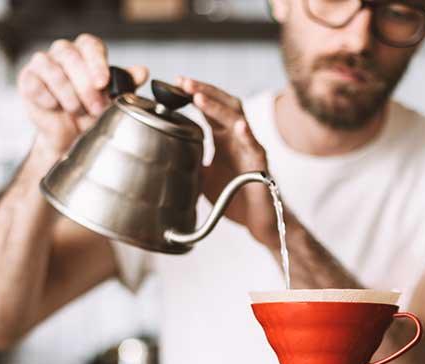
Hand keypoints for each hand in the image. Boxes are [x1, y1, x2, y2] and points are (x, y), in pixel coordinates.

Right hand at [17, 34, 147, 159]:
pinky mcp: (27, 79)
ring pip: (52, 68)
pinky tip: (55, 108)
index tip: (103, 83)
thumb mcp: (112, 101)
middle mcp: (63, 54)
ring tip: (76, 111)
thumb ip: (125, 85)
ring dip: (68, 94)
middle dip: (85, 85)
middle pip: (71, 56)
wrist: (68, 138)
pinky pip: (34, 82)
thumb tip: (142, 71)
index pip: (90, 45)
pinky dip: (47, 97)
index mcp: (86, 53)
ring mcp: (43, 64)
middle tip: (96, 108)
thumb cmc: (90, 115)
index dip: (97, 62)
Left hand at [176, 77, 279, 247]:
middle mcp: (237, 138)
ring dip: (218, 107)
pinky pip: (255, 146)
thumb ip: (188, 162)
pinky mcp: (260, 165)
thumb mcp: (201, 177)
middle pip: (223, 104)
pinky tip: (239, 126)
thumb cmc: (233, 197)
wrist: (256, 220)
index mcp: (223, 138)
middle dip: (203, 91)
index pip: (209, 108)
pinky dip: (247, 135)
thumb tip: (163, 154)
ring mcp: (250, 148)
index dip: (194, 94)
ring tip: (200, 97)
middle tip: (183, 82)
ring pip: (237, 118)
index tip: (175, 83)